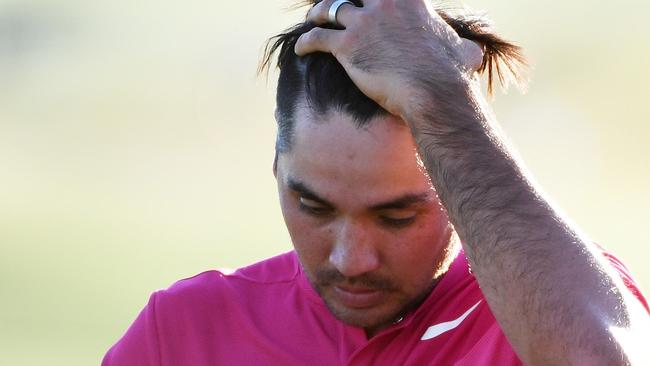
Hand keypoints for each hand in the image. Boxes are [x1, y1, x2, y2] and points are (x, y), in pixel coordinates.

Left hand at [295, 0, 482, 118]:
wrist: (432, 92)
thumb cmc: (450, 75)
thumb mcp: (462, 52)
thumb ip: (461, 46)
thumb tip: (473, 54)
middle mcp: (383, 4)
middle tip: (332, 2)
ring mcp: (363, 23)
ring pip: (329, 8)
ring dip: (318, 12)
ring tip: (313, 19)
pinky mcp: (347, 47)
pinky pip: (317, 38)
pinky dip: (306, 42)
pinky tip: (300, 48)